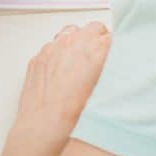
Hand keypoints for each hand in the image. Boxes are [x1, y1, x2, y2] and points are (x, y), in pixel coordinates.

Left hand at [0, 22, 111, 155]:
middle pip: (94, 28)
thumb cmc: (72, 116)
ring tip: (81, 61)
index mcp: (95, 51)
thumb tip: (114, 64)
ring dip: (79, 41)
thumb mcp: (103, 92)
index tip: (116, 56)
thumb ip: (110, 70)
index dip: (116, 47)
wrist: (42, 127)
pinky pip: (54, 44)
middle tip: (101, 58)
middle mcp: (74, 43)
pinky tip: (62, 71)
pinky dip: (60, 51)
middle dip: (99, 39)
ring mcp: (53, 47)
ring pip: (72, 31)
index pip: (113, 36)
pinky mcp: (39, 55)